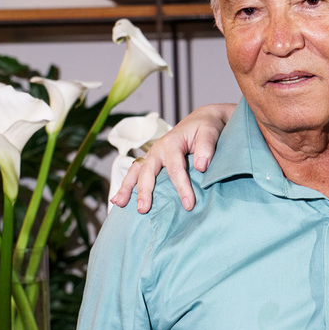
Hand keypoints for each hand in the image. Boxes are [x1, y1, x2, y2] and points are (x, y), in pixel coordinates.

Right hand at [109, 103, 234, 211]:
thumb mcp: (210, 132)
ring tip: (118, 203)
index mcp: (172, 143)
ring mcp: (153, 155)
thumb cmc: (206, 127)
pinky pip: (137, 172)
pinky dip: (128, 184)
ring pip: (136, 171)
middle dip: (144, 191)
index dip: (182, 187)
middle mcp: (158, 149)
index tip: (189, 205)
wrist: (202, 120)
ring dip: (126, 187)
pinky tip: (120, 199)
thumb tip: (201, 167)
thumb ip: (206, 147)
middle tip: (143, 209)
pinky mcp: (153, 160)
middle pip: (148, 171)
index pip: (175, 168)